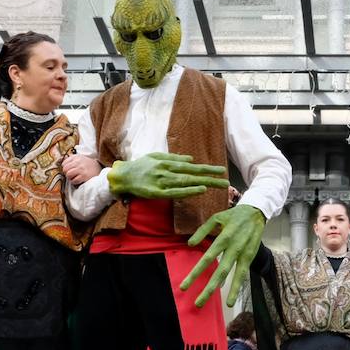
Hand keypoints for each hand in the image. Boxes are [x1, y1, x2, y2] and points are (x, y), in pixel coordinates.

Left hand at [62, 154, 101, 185]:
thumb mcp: (80, 158)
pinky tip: (78, 180)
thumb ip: (71, 160)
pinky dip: (74, 182)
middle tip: (72, 174)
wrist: (99, 168)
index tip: (70, 170)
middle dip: (67, 173)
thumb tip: (60, 163)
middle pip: (65, 169)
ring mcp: (81, 169)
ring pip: (68, 174)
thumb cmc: (87, 164)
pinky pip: (73, 180)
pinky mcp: (84, 176)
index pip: (64, 163)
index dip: (66, 168)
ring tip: (75, 177)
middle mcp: (78, 162)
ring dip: (70, 178)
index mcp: (76, 157)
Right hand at [108, 152, 229, 199]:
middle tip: (226, 180)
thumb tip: (191, 159)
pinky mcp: (157, 193)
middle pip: (193, 174)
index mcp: (168, 162)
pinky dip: (190, 191)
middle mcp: (167, 171)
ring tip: (219, 184)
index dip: (207, 169)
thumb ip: (174, 158)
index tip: (221, 170)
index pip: (192, 166)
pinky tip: (201, 191)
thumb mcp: (156, 156)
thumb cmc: (140, 166)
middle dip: (210, 177)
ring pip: (187, 182)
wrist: (122, 175)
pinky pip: (176, 192)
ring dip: (204, 183)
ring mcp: (163, 182)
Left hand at [181, 205, 266, 308]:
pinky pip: (243, 273)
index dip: (195, 273)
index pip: (207, 258)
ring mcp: (244, 253)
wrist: (256, 212)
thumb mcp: (216, 218)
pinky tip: (233, 297)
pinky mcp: (250, 256)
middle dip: (209, 288)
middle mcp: (234, 248)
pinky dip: (238, 285)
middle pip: (221, 271)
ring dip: (231, 291)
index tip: (185, 286)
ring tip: (226, 305)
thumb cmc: (233, 215)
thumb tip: (190, 244)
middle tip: (198, 303)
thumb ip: (202, 231)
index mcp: (223, 238)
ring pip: (235, 275)